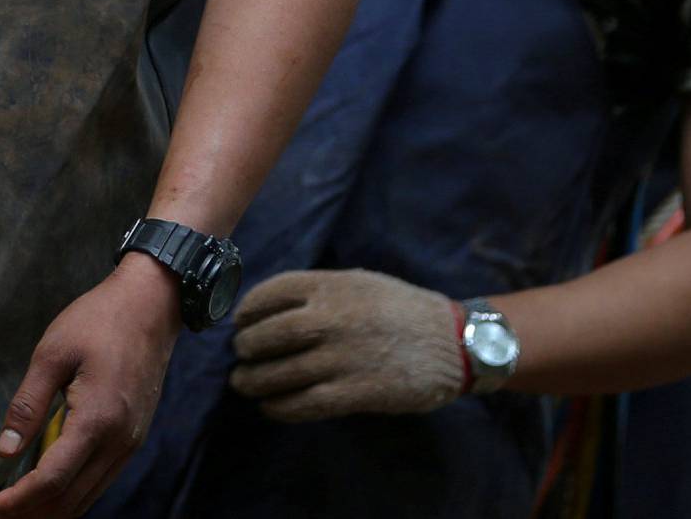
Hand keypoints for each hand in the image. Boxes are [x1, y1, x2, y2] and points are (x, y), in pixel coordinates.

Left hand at [0, 256, 179, 517]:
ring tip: (12, 502)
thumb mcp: (53, 352)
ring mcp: (129, 443)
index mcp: (97, 420)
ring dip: (47, 508)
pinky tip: (45, 481)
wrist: (151, 302)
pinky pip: (98, 481)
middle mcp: (118, 442)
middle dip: (26, 513)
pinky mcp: (133, 438)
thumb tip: (4, 453)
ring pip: (85, 498)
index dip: (13, 503)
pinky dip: (69, 492)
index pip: (50, 481)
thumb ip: (27, 405)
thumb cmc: (99, 319)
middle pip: (68, 501)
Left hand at [228, 269, 464, 423]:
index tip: (239, 322)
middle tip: (241, 356)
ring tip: (244, 383)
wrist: (451, 341)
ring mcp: (340, 357)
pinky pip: (303, 404)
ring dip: (254, 381)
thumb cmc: (402, 308)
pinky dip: (279, 408)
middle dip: (246, 348)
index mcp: (331, 285)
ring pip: (279, 373)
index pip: (271, 294)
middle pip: (267, 336)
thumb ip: (320, 292)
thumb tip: (274, 309)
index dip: (247, 310)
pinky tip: (271, 407)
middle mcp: (330, 318)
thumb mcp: (360, 282)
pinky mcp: (354, 392)